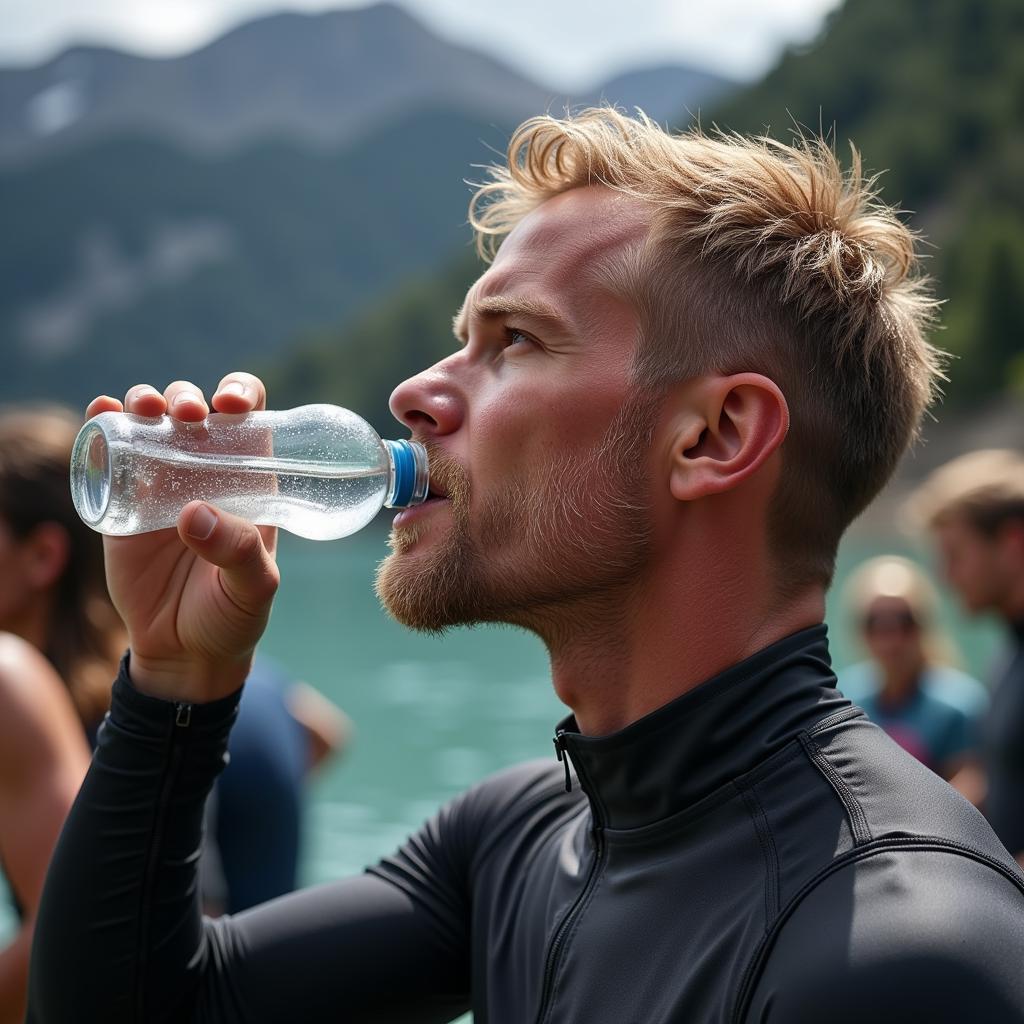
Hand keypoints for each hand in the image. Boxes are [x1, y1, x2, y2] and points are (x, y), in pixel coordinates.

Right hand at [86, 373, 278, 702]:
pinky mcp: (121, 503)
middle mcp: (206, 473)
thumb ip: (238, 553)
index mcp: (249, 482)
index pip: (250, 419)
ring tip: (145, 410)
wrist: (184, 653)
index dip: (241, 394)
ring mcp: (161, 484)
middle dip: (186, 398)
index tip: (232, 403)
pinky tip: (102, 412)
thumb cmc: (233, 616)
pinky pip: (110, 454)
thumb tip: (193, 514)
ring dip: (145, 401)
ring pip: (151, 423)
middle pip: (195, 410)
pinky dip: (103, 424)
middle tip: (186, 415)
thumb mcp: (254, 588)